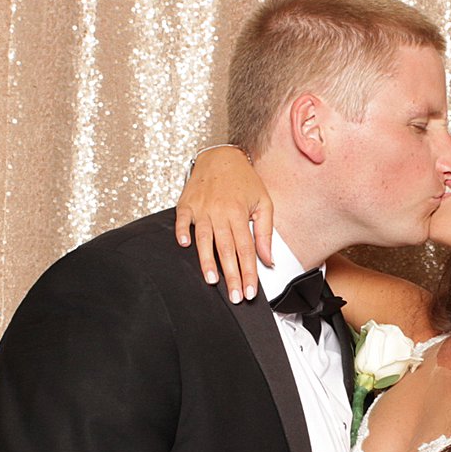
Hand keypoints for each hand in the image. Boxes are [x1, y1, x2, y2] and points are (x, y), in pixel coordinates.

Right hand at [175, 145, 274, 303]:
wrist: (221, 155)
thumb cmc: (244, 180)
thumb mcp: (263, 202)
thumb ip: (265, 232)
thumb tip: (268, 259)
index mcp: (239, 213)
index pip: (246, 249)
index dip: (248, 272)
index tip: (249, 291)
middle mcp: (220, 212)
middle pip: (226, 249)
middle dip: (231, 275)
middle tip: (234, 296)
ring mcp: (202, 208)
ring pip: (204, 239)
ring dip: (207, 260)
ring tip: (212, 280)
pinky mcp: (187, 204)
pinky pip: (182, 220)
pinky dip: (182, 231)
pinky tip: (184, 245)